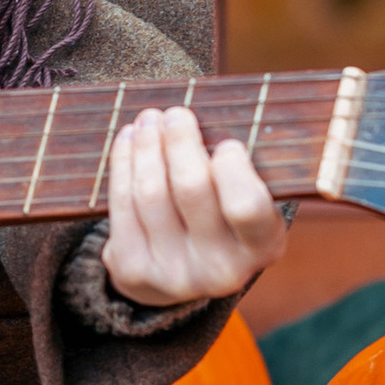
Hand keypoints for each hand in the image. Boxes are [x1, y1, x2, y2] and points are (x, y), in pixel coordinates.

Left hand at [100, 105, 287, 310]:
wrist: (182, 277)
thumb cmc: (223, 217)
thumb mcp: (250, 201)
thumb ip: (243, 167)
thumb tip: (222, 107)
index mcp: (262, 247)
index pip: (246, 207)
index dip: (232, 169)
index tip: (226, 142)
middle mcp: (220, 270)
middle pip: (191, 189)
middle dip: (180, 141)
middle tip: (176, 113)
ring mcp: (172, 274)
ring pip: (150, 192)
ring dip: (147, 145)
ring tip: (150, 119)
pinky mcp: (132, 268)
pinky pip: (122, 202)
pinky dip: (123, 162)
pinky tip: (128, 140)